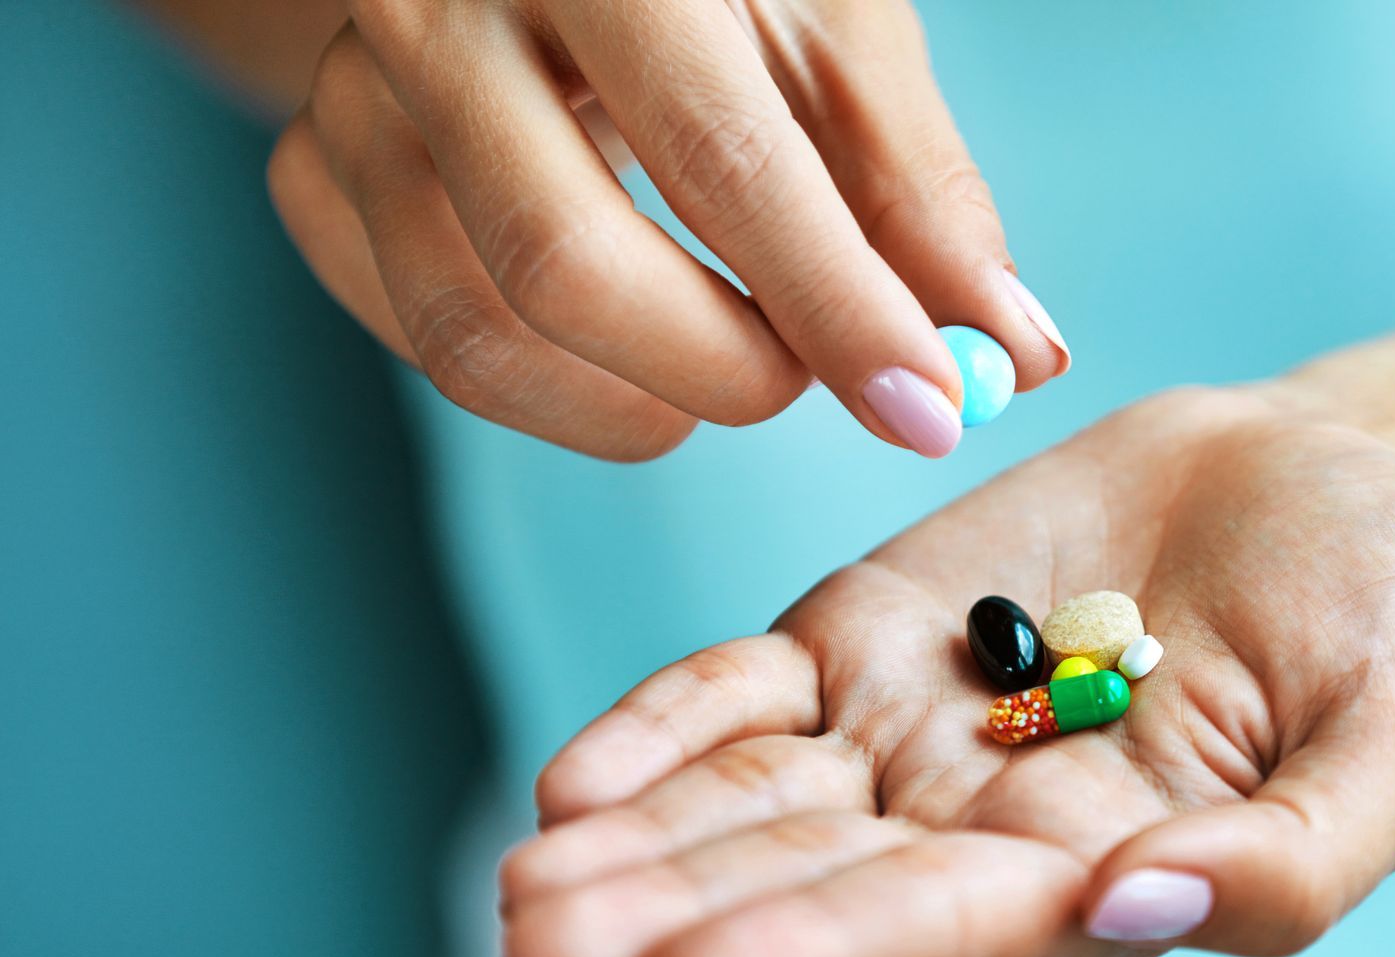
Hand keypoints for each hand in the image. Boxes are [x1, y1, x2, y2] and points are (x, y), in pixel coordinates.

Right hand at [267, 0, 1069, 459]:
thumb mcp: (833, 38)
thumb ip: (919, 193)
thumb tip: (1014, 355)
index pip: (721, 155)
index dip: (838, 306)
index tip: (930, 413)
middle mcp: (439, 5)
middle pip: (562, 264)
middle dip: (723, 371)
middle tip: (807, 379)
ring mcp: (353, 93)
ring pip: (474, 333)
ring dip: (635, 405)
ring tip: (729, 363)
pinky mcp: (314, 171)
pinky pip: (423, 342)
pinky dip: (549, 388)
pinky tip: (620, 342)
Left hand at [498, 383, 1394, 956]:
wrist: (1330, 488)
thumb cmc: (1388, 631)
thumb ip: (1287, 864)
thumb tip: (1123, 904)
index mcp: (1089, 880)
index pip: (935, 925)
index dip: (817, 947)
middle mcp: (972, 828)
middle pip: (804, 880)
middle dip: (672, 916)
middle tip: (539, 950)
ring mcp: (907, 731)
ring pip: (749, 800)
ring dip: (635, 843)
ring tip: (522, 893)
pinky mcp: (867, 635)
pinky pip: (746, 690)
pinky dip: (667, 726)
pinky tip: (571, 784)